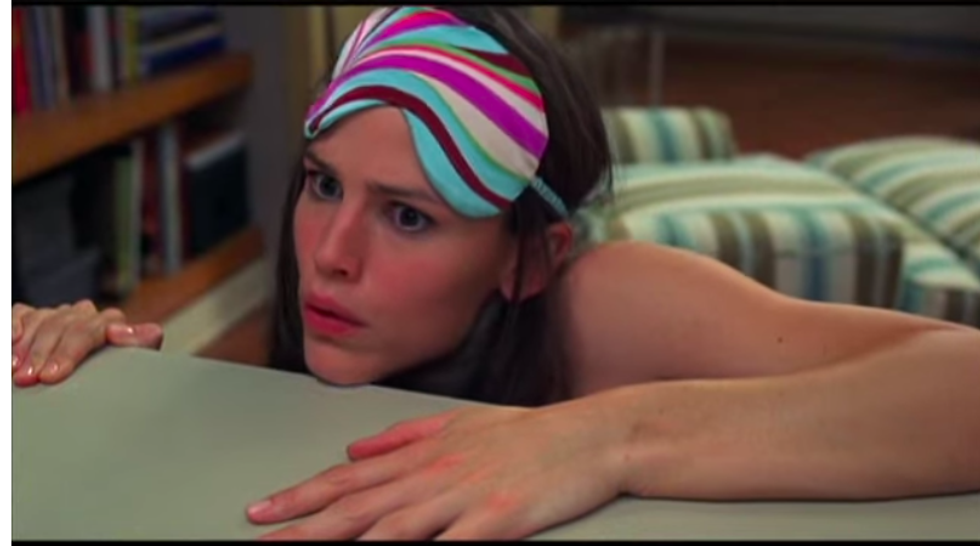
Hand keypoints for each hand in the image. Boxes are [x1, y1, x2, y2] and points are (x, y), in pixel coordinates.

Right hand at [12, 300, 163, 386]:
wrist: (90, 376)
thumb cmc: (111, 374)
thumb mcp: (130, 364)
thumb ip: (140, 346)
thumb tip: (152, 331)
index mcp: (109, 323)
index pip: (91, 328)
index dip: (69, 351)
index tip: (53, 376)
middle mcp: (84, 314)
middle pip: (62, 325)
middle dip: (43, 354)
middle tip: (28, 379)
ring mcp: (57, 313)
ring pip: (41, 319)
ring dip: (26, 347)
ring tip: (16, 372)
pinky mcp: (32, 315)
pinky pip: (22, 313)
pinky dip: (13, 326)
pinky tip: (10, 342)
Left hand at [247, 397, 633, 539]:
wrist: (591, 436)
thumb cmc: (531, 433)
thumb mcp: (461, 424)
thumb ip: (404, 437)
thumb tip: (356, 447)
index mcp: (424, 453)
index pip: (349, 478)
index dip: (301, 496)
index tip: (262, 511)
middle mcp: (434, 475)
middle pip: (356, 506)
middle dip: (301, 528)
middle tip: (259, 539)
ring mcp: (463, 499)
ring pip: (389, 529)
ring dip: (343, 544)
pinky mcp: (495, 522)